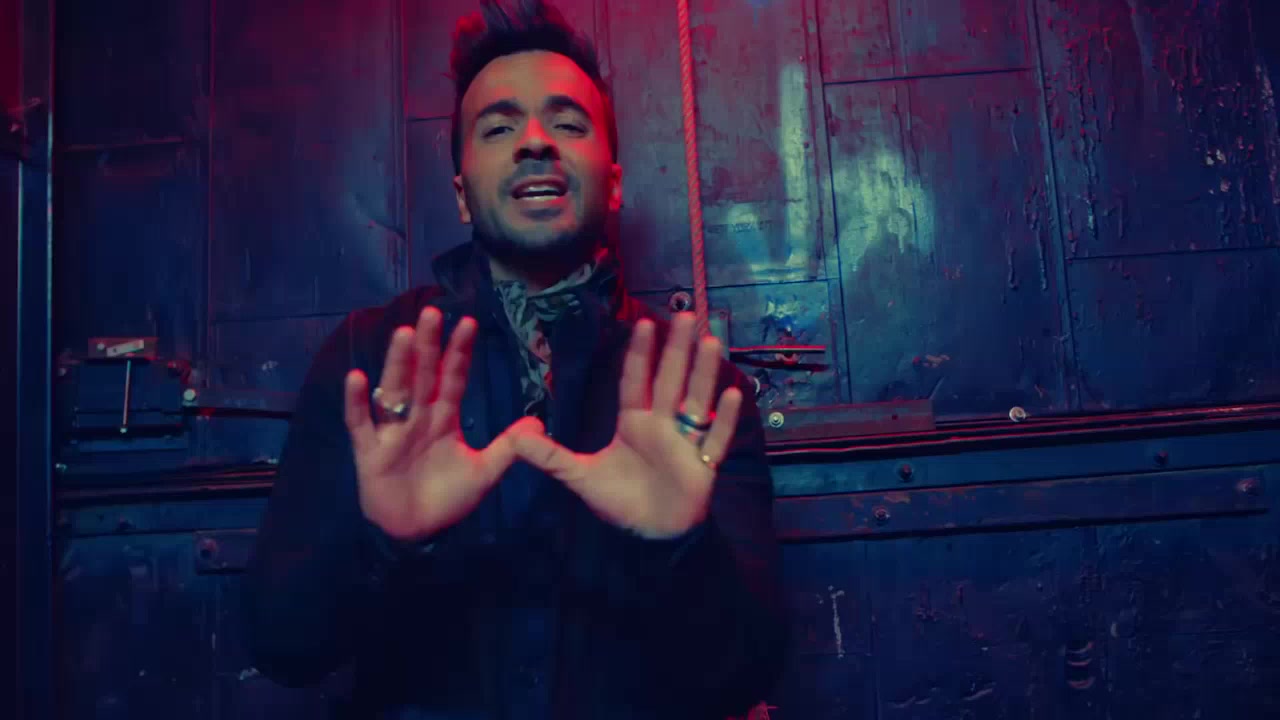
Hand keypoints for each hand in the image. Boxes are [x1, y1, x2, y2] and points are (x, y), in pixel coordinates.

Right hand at [344, 307, 541, 541]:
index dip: (459, 352)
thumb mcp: (483, 472)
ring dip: (397, 363)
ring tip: (403, 333)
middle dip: (427, 345)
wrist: (416, 532)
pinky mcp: (370, 452)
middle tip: (432, 312)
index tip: (469, 322)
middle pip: (422, 375)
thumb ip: (507, 448)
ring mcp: (392, 432)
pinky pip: (361, 424)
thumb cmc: (446, 498)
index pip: (452, 378)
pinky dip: (357, 402)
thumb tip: (537, 424)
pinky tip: (358, 378)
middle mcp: (417, 417)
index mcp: (443, 418)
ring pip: (395, 391)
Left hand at [513, 312, 743, 538]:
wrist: (650, 535)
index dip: (640, 354)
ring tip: (712, 343)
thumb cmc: (620, 502)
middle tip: (686, 316)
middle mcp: (661, 426)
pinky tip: (733, 395)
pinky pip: (715, 439)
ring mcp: (685, 443)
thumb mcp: (578, 477)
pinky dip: (724, 419)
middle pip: (671, 380)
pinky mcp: (703, 466)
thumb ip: (548, 455)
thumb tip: (515, 433)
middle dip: (678, 350)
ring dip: (704, 373)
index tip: (645, 324)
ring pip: (696, 401)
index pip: (636, 382)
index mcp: (634, 423)